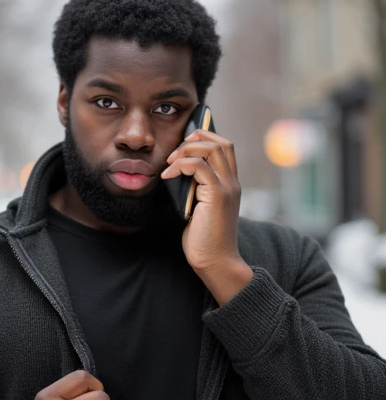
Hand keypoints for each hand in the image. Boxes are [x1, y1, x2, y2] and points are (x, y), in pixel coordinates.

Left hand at [161, 129, 252, 302]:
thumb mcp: (197, 207)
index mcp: (230, 184)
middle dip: (195, 137)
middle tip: (174, 151)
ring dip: (186, 149)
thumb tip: (174, 171)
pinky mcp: (218, 195)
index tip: (182, 145)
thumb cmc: (203, 239)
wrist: (215, 261)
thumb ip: (193, 188)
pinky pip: (199, 166)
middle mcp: (233, 182)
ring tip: (169, 162)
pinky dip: (180, 166)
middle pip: (221, 141)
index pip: (224, 147)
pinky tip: (166, 176)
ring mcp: (228, 187)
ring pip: (212, 148)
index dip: (204, 138)